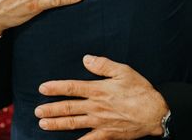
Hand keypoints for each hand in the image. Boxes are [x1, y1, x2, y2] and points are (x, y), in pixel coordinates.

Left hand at [36, 55, 168, 138]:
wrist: (154, 113)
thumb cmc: (140, 90)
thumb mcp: (124, 71)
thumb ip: (103, 65)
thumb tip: (86, 59)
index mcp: (99, 90)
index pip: (72, 88)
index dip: (56, 88)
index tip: (42, 88)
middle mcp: (96, 107)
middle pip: (68, 108)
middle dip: (50, 109)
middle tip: (37, 110)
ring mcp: (99, 122)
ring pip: (73, 123)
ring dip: (56, 124)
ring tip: (43, 123)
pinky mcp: (106, 135)